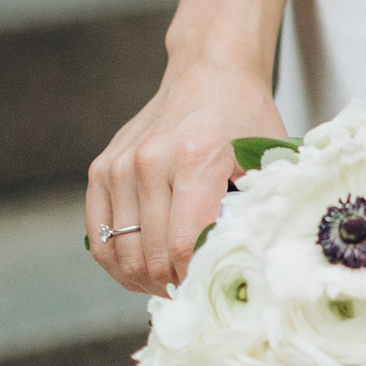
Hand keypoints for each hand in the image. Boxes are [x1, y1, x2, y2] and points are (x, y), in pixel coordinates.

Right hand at [86, 58, 284, 297]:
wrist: (209, 73)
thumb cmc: (243, 117)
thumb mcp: (266, 157)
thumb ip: (257, 208)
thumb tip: (248, 264)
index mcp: (194, 159)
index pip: (182, 244)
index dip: (193, 278)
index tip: (208, 289)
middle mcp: (150, 161)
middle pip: (150, 253)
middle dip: (170, 283)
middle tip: (190, 292)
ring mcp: (120, 165)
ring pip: (122, 251)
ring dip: (143, 278)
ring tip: (167, 282)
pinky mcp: (102, 169)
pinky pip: (99, 234)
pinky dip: (117, 261)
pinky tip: (140, 268)